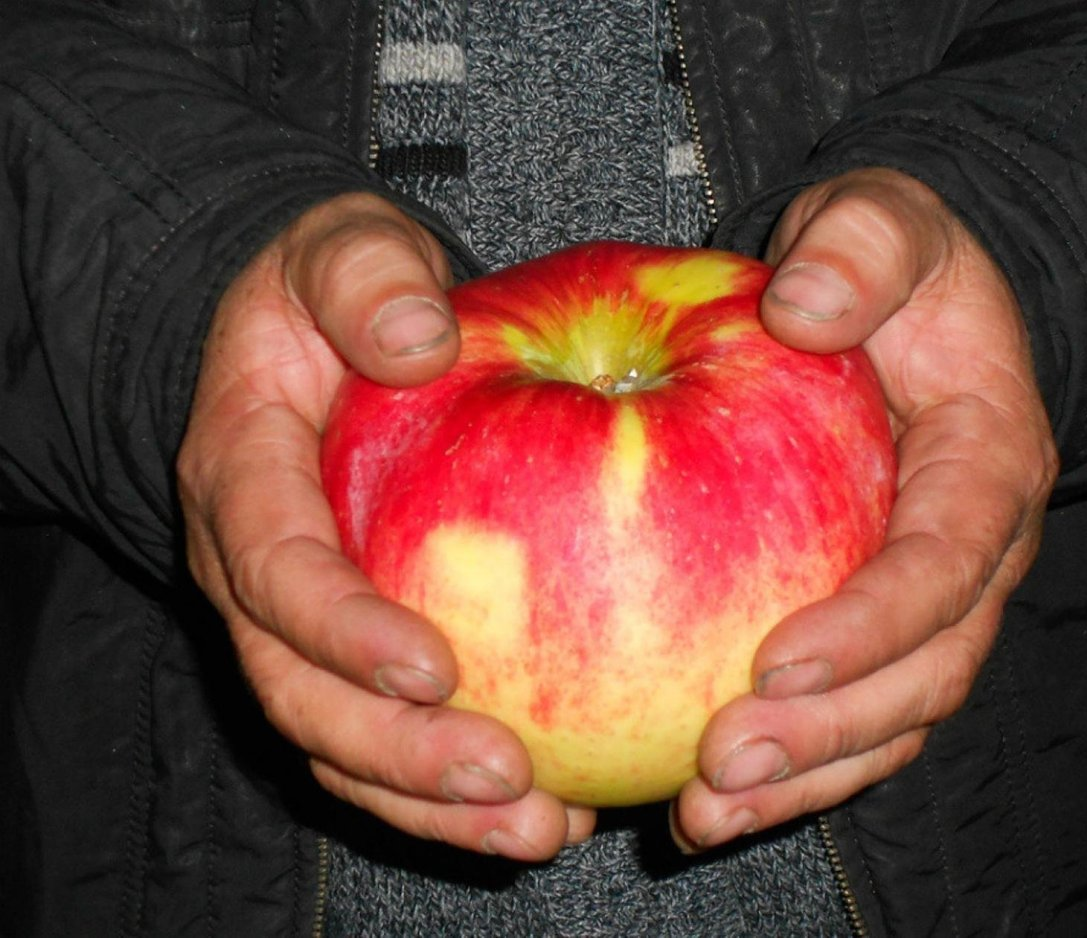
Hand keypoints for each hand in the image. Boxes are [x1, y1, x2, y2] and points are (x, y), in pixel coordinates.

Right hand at [177, 191, 592, 859]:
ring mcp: (302, 620)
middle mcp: (257, 568)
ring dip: (432, 801)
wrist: (318, 334)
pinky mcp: (356, 644)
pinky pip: (390, 731)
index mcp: (244, 472)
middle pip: (302, 693)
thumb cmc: (335, 292)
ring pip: (342, 740)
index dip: (341, 629)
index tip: (434, 667)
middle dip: (398, 751)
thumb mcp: (340, 248)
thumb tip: (418, 336)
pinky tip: (553, 804)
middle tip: (508, 779)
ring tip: (540, 827)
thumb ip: (364, 277)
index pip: (274, 568)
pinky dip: (455, 786)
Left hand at [673, 168, 1058, 849]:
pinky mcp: (865, 623)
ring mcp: (922, 602)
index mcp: (986, 463)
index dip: (874, 623)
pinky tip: (700, 795)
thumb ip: (863, 247)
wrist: (895, 300)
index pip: (947, 562)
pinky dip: (784, 761)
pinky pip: (839, 709)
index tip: (778, 661)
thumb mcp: (884, 221)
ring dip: (804, 777)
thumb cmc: (890, 264)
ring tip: (708, 814)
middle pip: (924, 674)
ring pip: (887, 717)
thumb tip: (806, 309)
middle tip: (726, 764)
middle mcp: (969, 552)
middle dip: (830, 732)